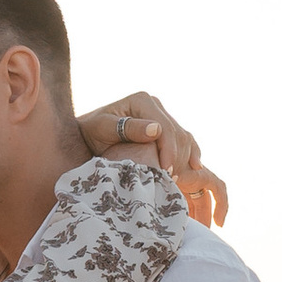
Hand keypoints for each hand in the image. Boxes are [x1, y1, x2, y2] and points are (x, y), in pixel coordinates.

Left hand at [82, 91, 226, 226]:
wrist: (87, 133)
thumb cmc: (90, 131)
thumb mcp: (103, 128)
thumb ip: (127, 128)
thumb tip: (156, 129)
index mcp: (142, 100)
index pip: (164, 128)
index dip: (169, 151)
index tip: (166, 172)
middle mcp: (155, 105)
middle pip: (177, 133)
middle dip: (177, 158)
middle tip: (171, 181)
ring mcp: (161, 115)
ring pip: (183, 137)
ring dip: (184, 159)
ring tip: (176, 179)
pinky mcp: (163, 128)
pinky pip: (183, 140)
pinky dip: (190, 154)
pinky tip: (194, 168)